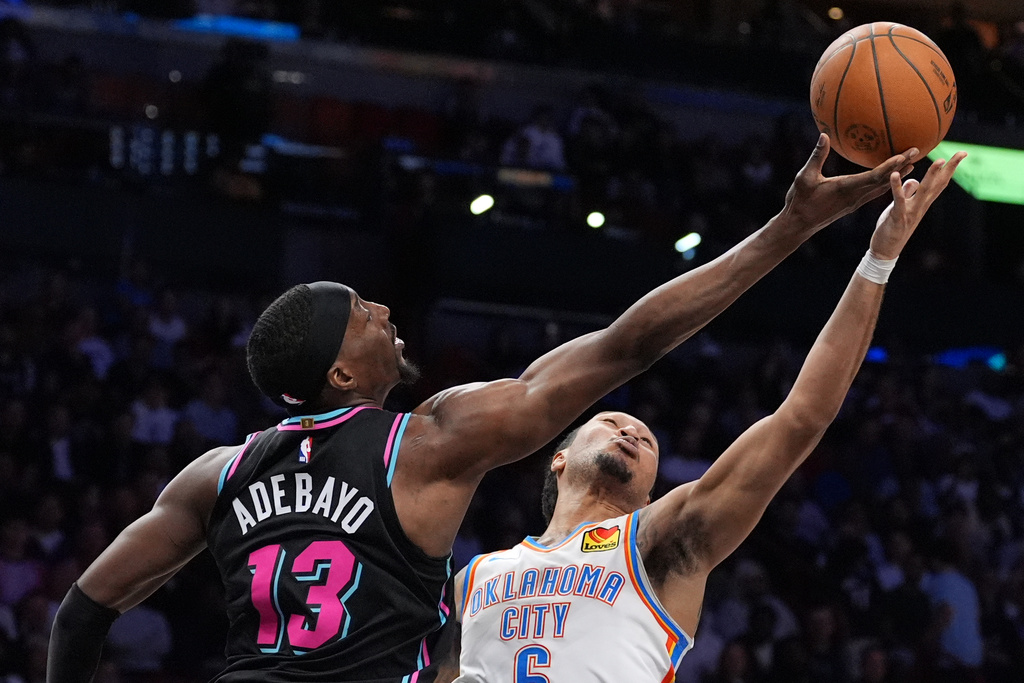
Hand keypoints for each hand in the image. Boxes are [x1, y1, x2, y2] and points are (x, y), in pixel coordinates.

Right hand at [781, 134, 916, 233]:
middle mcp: (856, 196)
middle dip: (903, 166)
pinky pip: (874, 191)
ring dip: (898, 174)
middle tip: (918, 151)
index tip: (906, 154)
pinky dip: (886, 181)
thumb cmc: (800, 201)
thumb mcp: (804, 177)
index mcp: (846, 188)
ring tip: (912, 162)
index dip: (892, 166)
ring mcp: (856, 201)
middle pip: (885, 180)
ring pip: (882, 187)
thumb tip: (824, 135)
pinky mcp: (853, 204)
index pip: (875, 176)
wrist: (798, 225)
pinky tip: (890, 175)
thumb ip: (817, 156)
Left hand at [869, 152, 967, 259]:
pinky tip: (894, 174)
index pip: (939, 183)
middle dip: (949, 168)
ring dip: (931, 176)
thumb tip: (914, 180)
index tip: (960, 154)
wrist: (885, 251)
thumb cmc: (892, 229)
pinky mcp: (898, 217)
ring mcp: (911, 212)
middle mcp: (920, 207)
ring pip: (924, 191)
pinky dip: (896, 187)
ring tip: (939, 161)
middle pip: (937, 185)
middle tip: (961, 153)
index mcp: (922, 203)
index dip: (950, 169)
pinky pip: (898, 200)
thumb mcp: (900, 208)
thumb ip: (907, 194)